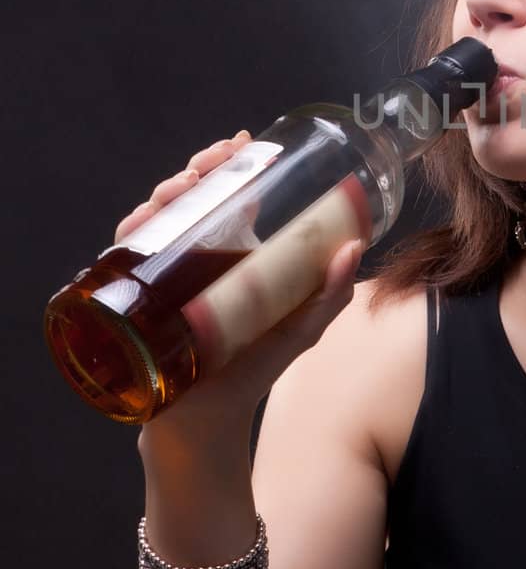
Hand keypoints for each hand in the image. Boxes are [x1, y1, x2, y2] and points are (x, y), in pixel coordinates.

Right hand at [119, 131, 363, 439]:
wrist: (207, 426)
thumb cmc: (252, 372)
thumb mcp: (301, 328)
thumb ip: (331, 293)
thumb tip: (356, 246)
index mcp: (232, 254)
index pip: (228, 195)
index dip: (230, 163)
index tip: (243, 142)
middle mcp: (194, 259)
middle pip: (190, 199)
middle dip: (196, 170)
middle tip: (211, 161)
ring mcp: (162, 277)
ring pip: (156, 220)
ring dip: (165, 194)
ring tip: (183, 185)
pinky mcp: (136, 300)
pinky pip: (126, 258)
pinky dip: (132, 233)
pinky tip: (143, 223)